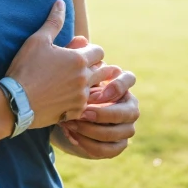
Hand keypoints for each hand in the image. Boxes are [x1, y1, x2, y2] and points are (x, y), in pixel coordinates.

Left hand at [57, 35, 138, 158]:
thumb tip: (80, 38)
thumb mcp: (66, 69)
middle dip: (107, 113)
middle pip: (132, 111)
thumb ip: (75, 54)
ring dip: (98, 130)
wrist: (55, 112)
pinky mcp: (115, 145)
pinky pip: (111, 149)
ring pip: (123, 132)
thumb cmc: (63, 85)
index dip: (117, 85)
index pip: (130, 79)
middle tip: (84, 112)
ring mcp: (124, 126)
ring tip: (74, 125)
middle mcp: (126, 104)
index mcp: (118, 83)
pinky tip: (74, 137)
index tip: (97, 91)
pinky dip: (93, 145)